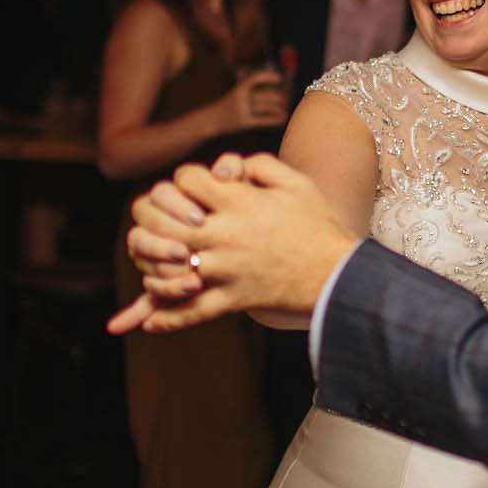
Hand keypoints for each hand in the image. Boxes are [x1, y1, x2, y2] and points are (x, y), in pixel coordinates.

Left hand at [107, 152, 358, 334]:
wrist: (337, 272)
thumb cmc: (319, 224)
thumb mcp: (296, 182)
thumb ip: (261, 165)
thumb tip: (232, 166)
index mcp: (239, 201)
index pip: (186, 180)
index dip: (182, 180)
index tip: (190, 189)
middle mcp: (225, 234)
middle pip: (166, 223)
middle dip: (155, 219)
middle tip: (159, 223)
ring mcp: (225, 269)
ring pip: (170, 267)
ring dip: (153, 265)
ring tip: (152, 262)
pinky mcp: (232, 298)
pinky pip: (192, 311)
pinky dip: (168, 318)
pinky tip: (150, 322)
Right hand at [218, 69, 288, 132]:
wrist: (212, 119)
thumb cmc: (229, 106)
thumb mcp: (236, 94)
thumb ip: (251, 91)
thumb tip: (276, 89)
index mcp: (239, 88)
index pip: (255, 78)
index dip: (268, 77)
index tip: (279, 78)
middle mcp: (240, 98)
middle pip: (264, 95)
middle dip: (279, 97)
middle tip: (287, 99)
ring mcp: (241, 110)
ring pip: (265, 107)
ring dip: (278, 109)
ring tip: (286, 110)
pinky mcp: (243, 122)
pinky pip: (262, 120)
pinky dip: (274, 120)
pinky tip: (282, 119)